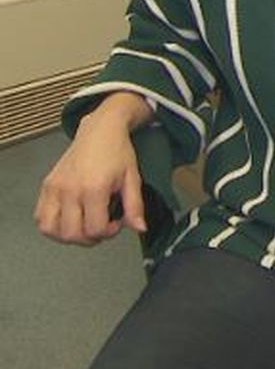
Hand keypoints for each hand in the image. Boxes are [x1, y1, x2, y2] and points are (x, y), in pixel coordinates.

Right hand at [35, 94, 152, 244]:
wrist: (100, 130)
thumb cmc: (117, 152)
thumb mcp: (133, 179)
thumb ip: (135, 207)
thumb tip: (140, 229)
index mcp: (94, 188)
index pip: (94, 230)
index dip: (109, 233)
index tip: (117, 222)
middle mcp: (70, 190)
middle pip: (71, 234)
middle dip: (90, 238)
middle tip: (102, 226)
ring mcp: (54, 188)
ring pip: (50, 230)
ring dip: (68, 236)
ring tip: (84, 225)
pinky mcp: (46, 186)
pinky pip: (40, 217)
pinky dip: (52, 225)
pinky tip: (69, 219)